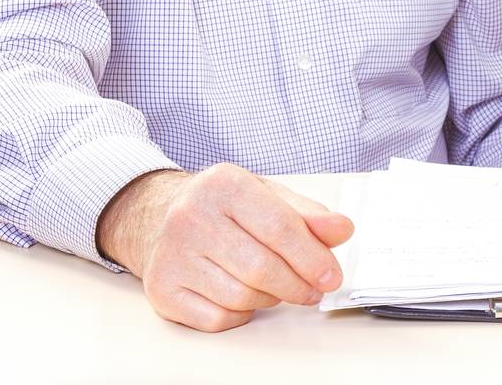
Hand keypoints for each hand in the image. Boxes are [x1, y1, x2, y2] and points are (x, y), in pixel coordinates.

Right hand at [95, 164, 354, 332]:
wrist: (159, 215)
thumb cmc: (224, 207)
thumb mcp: (268, 196)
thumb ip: (308, 214)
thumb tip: (342, 230)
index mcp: (223, 184)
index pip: (279, 227)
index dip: (313, 257)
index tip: (332, 276)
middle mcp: (191, 216)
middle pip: (260, 268)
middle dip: (297, 285)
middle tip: (314, 291)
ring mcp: (171, 254)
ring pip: (241, 296)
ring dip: (272, 299)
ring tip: (279, 286)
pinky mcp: (161, 289)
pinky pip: (216, 318)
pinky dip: (241, 313)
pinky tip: (244, 295)